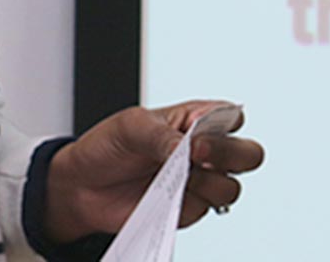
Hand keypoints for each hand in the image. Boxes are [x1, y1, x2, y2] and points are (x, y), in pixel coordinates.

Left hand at [42, 100, 265, 243]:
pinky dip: (184, 206)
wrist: (82, 186)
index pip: (232, 117)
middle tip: (196, 156)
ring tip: (174, 180)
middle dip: (230, 156)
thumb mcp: (131, 126)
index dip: (224, 124)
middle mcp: (204, 152)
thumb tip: (189, 149)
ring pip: (231, 189)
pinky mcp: (186, 210)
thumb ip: (164, 136)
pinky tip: (161, 197)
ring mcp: (198, 183)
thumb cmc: (108, 146)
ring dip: (207, 185)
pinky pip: (202, 213)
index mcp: (195, 120)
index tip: (195, 131)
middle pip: (248, 155)